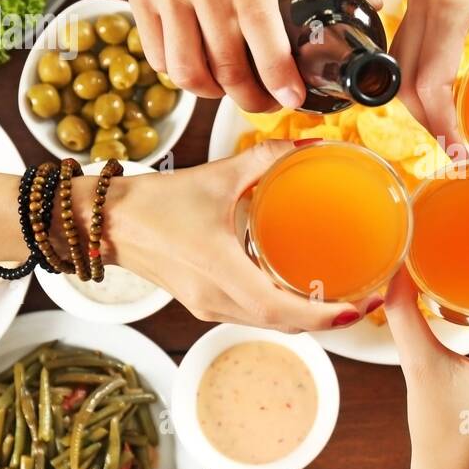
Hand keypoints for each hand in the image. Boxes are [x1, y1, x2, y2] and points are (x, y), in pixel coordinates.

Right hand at [108, 140, 369, 330]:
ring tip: (341, 298)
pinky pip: (251, 317)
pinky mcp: (202, 303)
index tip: (358, 307)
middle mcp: (216, 299)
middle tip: (364, 300)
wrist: (104, 222)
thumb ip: (266, 157)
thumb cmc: (155, 202)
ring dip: (306, 318)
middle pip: (283, 324)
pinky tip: (300, 291)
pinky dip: (281, 311)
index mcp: (221, 271)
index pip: (282, 311)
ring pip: (268, 324)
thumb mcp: (217, 175)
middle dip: (327, 319)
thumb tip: (311, 144)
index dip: (324, 316)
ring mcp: (208, 306)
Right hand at [118, 0, 381, 111]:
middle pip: (225, 70)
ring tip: (235, 87)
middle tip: (272, 101)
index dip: (280, 80)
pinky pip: (156, 55)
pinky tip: (200, 65)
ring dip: (214, 92)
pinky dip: (179, 73)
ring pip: (186, 71)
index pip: (263, 42)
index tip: (295, 99)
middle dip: (253, 99)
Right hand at [390, 0, 468, 142]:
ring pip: (400, 64)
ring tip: (451, 127)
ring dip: (418, 99)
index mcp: (449, 4)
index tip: (464, 153)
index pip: (428, 84)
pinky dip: (419, 74)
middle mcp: (424, 1)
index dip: (441, 126)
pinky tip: (448, 89)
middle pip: (403, 82)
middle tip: (460, 151)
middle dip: (426, 121)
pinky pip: (409, 44)